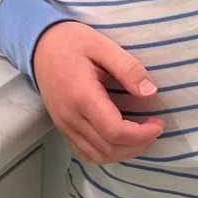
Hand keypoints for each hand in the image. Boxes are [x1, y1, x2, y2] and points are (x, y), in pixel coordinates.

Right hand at [32, 21, 164, 163]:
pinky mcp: (62, 127)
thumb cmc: (72, 41)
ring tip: (141, 136)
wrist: (40, 45)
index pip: (115, 131)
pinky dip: (107, 153)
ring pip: (97, 155)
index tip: (157, 123)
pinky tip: (121, 140)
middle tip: (153, 128)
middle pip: (108, 148)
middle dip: (137, 144)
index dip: (141, 134)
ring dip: (124, 152)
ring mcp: (64, 125)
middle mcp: (70, 116)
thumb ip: (128, 68)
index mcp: (82, 96)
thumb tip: (150, 92)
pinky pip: (85, 152)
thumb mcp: (102, 45)